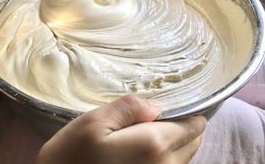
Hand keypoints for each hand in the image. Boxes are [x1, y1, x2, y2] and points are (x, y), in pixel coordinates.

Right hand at [36, 95, 205, 163]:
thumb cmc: (71, 158)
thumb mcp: (92, 123)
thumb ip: (129, 109)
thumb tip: (156, 106)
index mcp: (154, 145)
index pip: (193, 126)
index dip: (189, 113)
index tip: (176, 105)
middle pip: (192, 143)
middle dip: (184, 128)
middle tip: (161, 118)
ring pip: (183, 159)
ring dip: (176, 144)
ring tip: (152, 133)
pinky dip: (166, 159)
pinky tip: (143, 153)